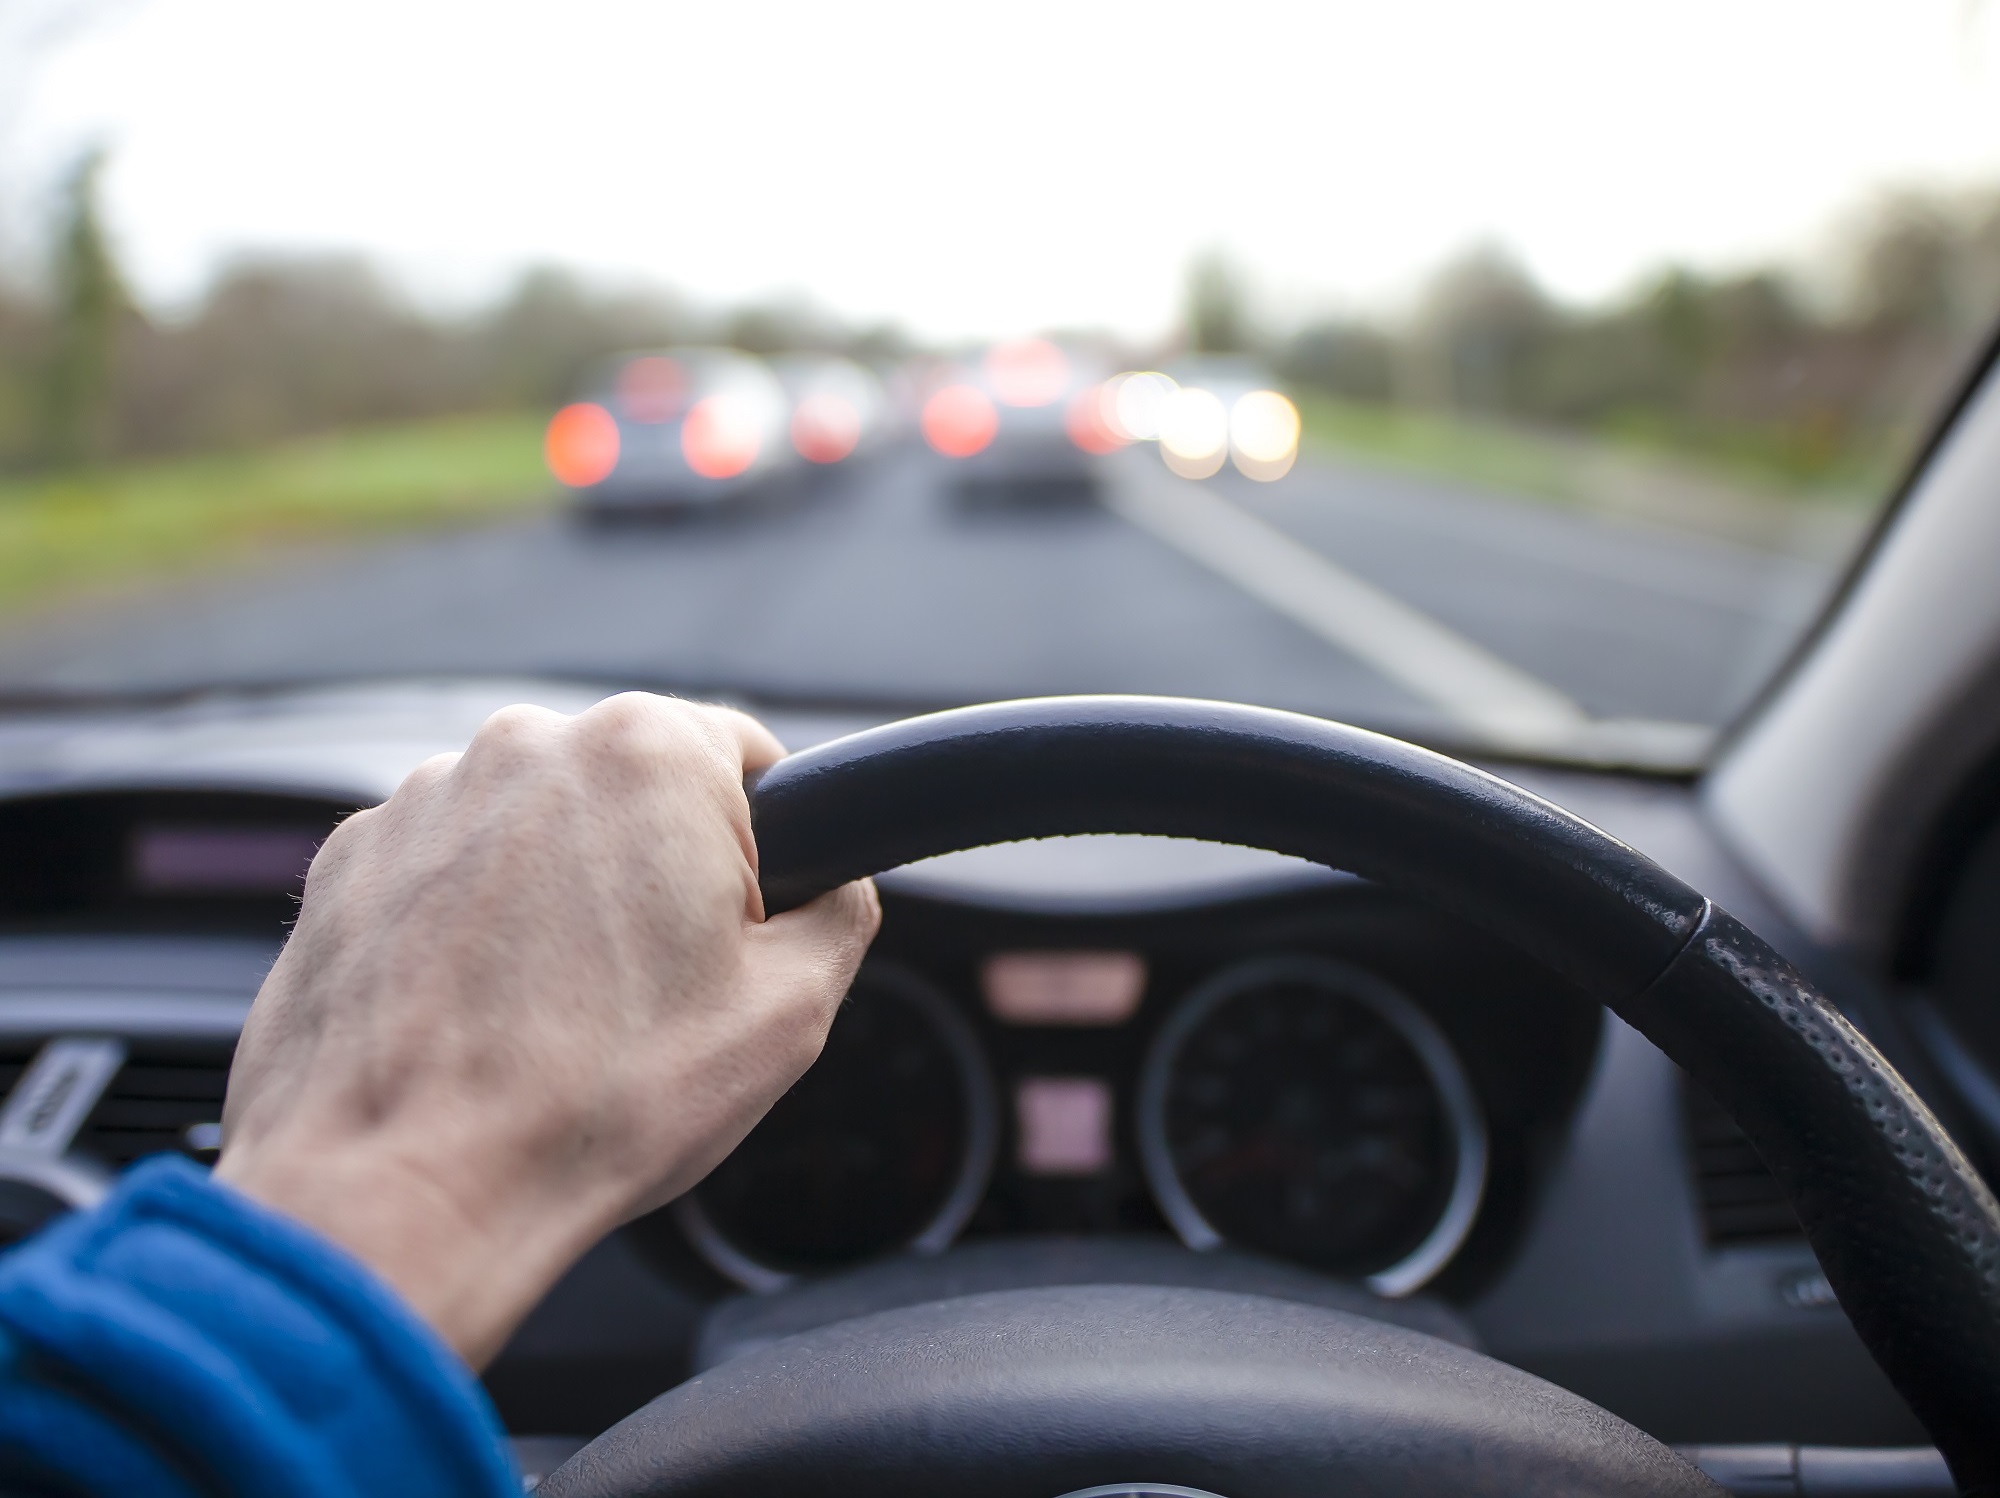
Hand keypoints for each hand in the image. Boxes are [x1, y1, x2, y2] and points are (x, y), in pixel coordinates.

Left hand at [214, 694, 879, 1366]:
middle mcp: (527, 745)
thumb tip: (833, 887)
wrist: (403, 1190)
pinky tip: (484, 1015)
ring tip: (557, 1015)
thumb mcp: (789, 1014)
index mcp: (648, 752)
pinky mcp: (351, 857)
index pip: (749, 756)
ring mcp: (424, 797)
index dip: (767, 849)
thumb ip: (841, 913)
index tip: (742, 923)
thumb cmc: (591, 1104)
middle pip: (635, 787)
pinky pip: (447, 867)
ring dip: (559, 896)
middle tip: (655, 989)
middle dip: (656, 869)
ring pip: (537, 827)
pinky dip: (471, 924)